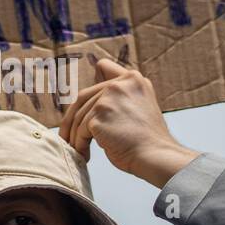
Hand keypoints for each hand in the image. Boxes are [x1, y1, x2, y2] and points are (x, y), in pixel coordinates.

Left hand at [59, 58, 199, 187]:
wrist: (156, 156)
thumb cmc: (148, 139)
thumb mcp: (141, 106)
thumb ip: (121, 98)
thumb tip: (92, 106)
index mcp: (132, 79)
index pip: (102, 67)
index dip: (93, 85)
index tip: (88, 104)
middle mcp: (119, 84)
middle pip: (83, 96)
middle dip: (73, 117)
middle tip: (69, 135)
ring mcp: (108, 99)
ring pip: (79, 116)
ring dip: (75, 135)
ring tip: (78, 149)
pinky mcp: (98, 116)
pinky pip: (80, 130)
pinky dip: (79, 144)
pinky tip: (84, 154)